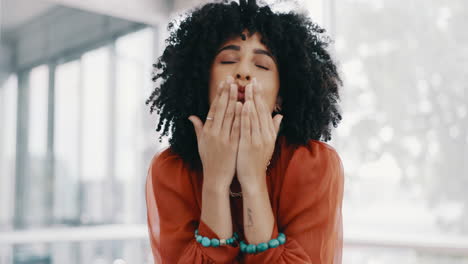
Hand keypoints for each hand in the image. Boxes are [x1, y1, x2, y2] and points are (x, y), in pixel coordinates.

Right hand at [188, 76, 242, 191]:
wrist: (216, 178)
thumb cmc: (209, 160)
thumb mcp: (201, 144)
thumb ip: (198, 128)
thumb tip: (191, 116)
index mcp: (207, 131)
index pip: (214, 108)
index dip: (219, 94)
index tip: (224, 83)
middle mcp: (214, 133)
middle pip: (221, 109)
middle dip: (227, 92)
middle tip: (232, 79)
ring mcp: (223, 138)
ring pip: (229, 116)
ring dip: (234, 100)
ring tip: (239, 87)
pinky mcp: (232, 144)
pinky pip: (236, 127)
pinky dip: (239, 116)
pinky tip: (243, 105)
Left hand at [236, 78, 282, 190]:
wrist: (253, 179)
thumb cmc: (257, 161)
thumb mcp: (268, 143)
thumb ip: (273, 128)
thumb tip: (280, 115)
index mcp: (269, 133)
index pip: (265, 111)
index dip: (260, 97)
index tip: (257, 84)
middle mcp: (265, 135)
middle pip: (260, 111)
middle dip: (256, 95)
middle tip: (253, 80)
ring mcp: (257, 139)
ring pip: (254, 116)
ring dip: (250, 101)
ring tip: (246, 87)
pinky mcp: (248, 144)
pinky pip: (246, 127)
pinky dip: (244, 115)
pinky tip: (241, 105)